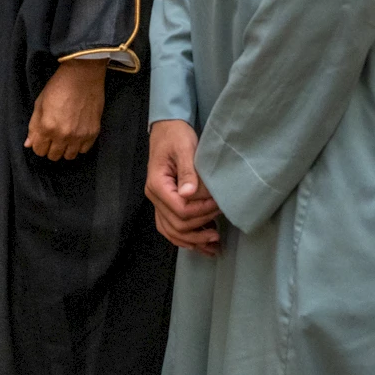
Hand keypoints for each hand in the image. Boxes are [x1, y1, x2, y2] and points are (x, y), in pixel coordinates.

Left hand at [25, 60, 105, 159]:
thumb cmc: (58, 87)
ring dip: (65, 148)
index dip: (38, 144)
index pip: (39, 150)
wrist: (83, 76)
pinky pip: (83, 150)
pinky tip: (76, 134)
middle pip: (53, 156)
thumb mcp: (40, 103)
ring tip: (65, 136)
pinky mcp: (93, 133)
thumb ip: (33, 126)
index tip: (42, 138)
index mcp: (47, 127)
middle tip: (53, 136)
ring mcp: (79, 136)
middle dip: (50, 147)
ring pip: (69, 156)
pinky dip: (79, 145)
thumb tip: (28, 144)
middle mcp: (63, 135)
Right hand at [146, 119, 221, 253]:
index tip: (219, 205)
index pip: (180, 210)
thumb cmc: (176, 136)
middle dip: (200, 229)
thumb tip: (189, 194)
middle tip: (220, 224)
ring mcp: (158, 202)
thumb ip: (187, 171)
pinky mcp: (165, 203)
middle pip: (176, 225)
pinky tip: (200, 243)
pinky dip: (184, 238)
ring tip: (214, 245)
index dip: (201, 212)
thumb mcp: (184, 148)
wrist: (168, 129)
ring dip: (193, 241)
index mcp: (157, 184)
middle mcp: (154, 197)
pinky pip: (170, 227)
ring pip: (171, 231)